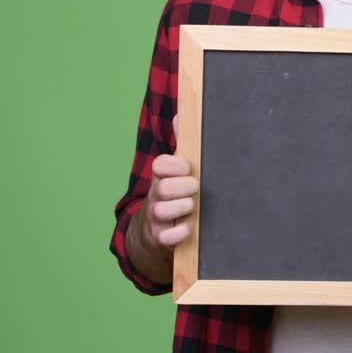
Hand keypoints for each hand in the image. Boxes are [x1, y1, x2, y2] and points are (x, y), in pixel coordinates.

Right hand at [140, 116, 199, 250]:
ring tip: (193, 207)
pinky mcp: (160, 238)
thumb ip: (183, 145)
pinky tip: (189, 227)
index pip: (160, 164)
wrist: (156, 231)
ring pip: (161, 210)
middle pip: (161, 187)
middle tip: (195, 188)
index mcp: (162, 177)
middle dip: (182, 187)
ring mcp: (156, 218)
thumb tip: (182, 114)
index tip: (188, 167)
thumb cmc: (175, 194)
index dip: (175, 165)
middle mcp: (156, 196)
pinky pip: (165, 237)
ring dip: (181, 207)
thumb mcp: (178, 171)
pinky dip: (179, 232)